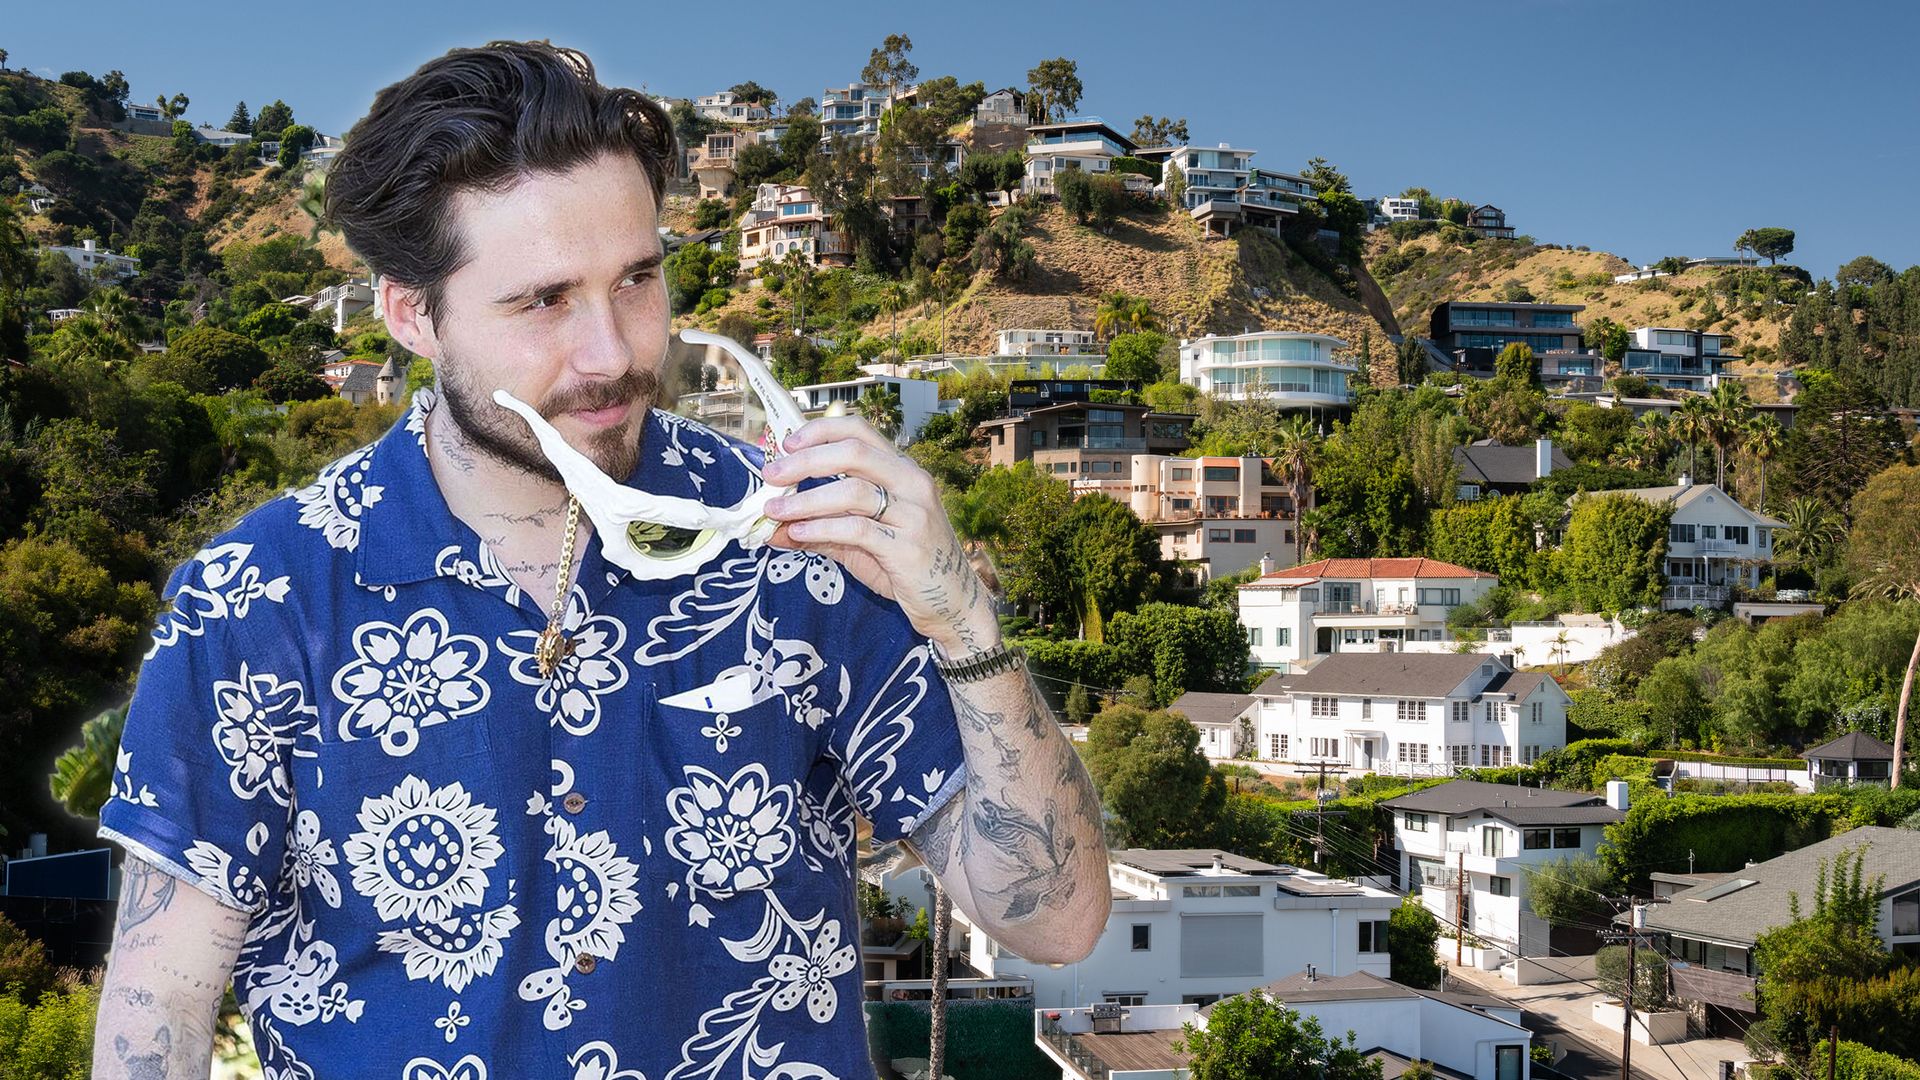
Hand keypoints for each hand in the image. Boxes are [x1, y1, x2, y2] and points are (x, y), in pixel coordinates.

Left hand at [760, 417, 999, 657]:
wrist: (953, 604)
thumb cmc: (907, 567)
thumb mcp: (860, 543)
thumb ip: (820, 530)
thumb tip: (772, 527)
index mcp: (902, 471)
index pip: (859, 432)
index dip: (820, 432)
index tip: (786, 444)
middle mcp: (912, 483)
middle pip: (853, 453)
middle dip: (805, 461)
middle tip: (771, 475)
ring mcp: (914, 514)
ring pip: (852, 491)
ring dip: (806, 500)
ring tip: (775, 511)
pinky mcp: (908, 547)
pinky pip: (857, 529)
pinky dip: (822, 528)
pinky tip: (798, 533)